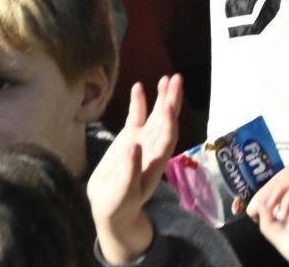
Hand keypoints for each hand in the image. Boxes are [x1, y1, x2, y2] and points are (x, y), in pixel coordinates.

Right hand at [89, 76, 184, 265]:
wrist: (111, 209)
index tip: (167, 106)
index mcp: (156, 161)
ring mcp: (143, 140)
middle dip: (172, 101)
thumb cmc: (119, 205)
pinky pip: (137, 117)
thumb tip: (134, 145)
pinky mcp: (130, 138)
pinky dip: (139, 102)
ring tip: (168, 78)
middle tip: (177, 79)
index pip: (167, 138)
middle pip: (167, 121)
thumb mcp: (123, 193)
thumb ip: (130, 170)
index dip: (168, 122)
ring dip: (162, 97)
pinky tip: (138, 86)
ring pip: (156, 115)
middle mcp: (154, 147)